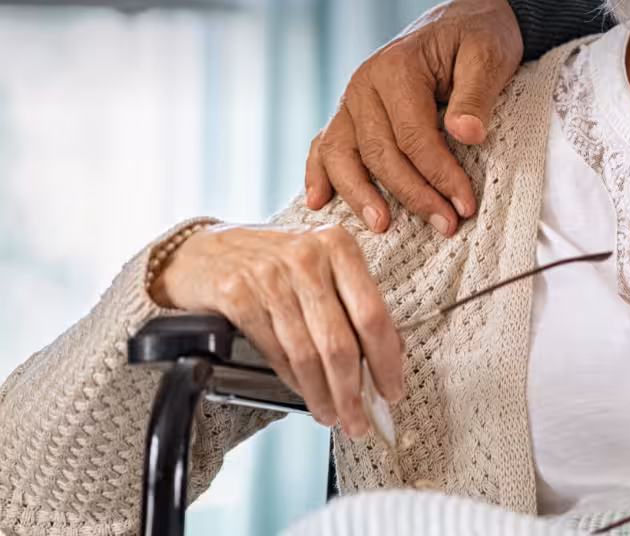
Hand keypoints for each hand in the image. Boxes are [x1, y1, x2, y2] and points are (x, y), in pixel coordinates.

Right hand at [151, 224, 403, 435]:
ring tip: (333, 415)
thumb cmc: (272, 262)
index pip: (373, 314)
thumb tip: (391, 352)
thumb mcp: (320, 266)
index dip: (386, 360)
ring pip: (307, 354)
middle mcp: (307, 258)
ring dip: (323, 394)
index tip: (392, 390)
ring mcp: (270, 277)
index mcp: (339, 246)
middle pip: (340, 341)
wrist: (201, 253)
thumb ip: (354, 300)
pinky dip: (294, 381)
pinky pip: (276, 352)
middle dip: (352, 390)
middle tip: (359, 420)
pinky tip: (305, 394)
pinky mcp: (237, 296)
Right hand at [304, 0, 522, 235]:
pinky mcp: (352, 113)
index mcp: (396, 67)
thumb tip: (466, 134)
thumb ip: (476, 94)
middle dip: (413, 194)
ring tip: (383, 226)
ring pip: (343, 155)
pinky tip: (319, 202)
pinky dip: (319, 173)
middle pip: (379, 152)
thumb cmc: (480, 38)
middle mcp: (364, 84)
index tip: (465, 204)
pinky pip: (326, 145)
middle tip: (446, 224)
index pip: (412, 136)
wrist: (467, 20)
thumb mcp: (489, 56)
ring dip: (361, 194)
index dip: (439, 174)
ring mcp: (352, 100)